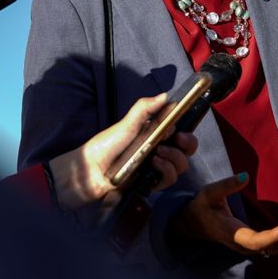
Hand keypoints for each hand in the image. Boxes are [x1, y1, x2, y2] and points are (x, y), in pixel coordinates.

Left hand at [48, 93, 197, 210]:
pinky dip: (166, 171)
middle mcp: (158, 150)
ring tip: (158, 153)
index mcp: (154, 134)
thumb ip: (144, 108)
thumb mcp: (126, 123)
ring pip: (181, 165)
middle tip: (178, 139)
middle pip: (186, 149)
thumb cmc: (106, 145)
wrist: (89, 171)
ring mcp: (155, 168)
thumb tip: (165, 95)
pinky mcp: (151, 183)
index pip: (180, 131)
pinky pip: (169, 180)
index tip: (179, 126)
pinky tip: (154, 164)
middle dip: (188, 144)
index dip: (185, 129)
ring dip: (175, 157)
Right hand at [172, 173, 277, 256]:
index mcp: (232, 233)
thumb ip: (227, 185)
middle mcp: (244, 244)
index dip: (271, 237)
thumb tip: (245, 175)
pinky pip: (277, 244)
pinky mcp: (256, 242)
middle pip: (273, 247)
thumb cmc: (202, 206)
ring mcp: (251, 245)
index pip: (255, 241)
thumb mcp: (209, 192)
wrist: (195, 223)